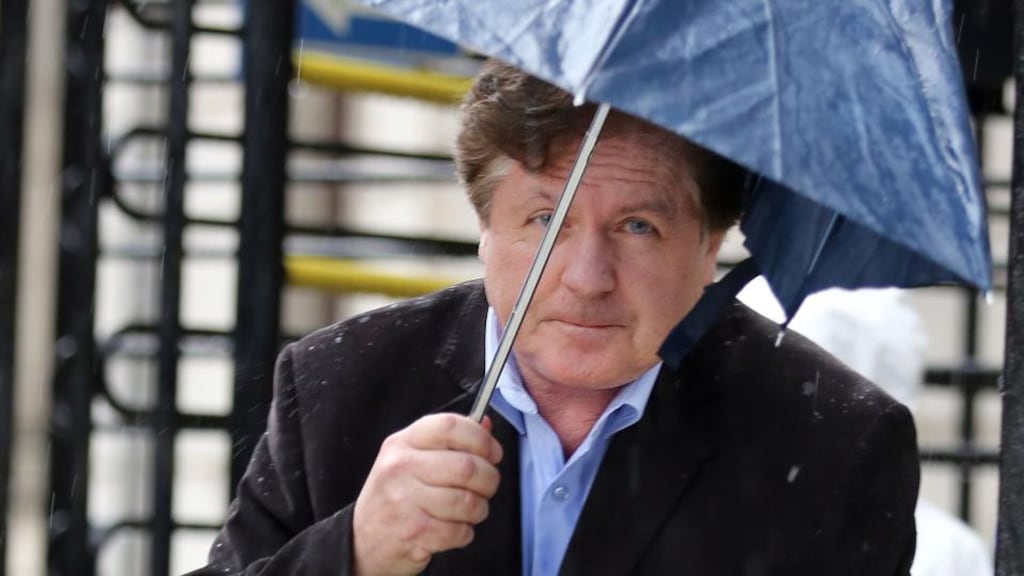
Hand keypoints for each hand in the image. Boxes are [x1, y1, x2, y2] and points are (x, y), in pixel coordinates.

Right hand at [351, 413, 503, 575]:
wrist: (363, 541)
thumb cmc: (395, 497)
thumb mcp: (411, 459)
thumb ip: (448, 440)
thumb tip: (485, 424)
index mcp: (402, 443)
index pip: (449, 426)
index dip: (480, 438)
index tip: (493, 452)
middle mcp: (400, 467)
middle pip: (466, 466)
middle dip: (489, 479)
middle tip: (488, 486)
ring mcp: (404, 500)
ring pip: (468, 501)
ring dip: (479, 509)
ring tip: (470, 510)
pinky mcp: (414, 532)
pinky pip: (460, 530)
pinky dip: (464, 533)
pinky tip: (452, 528)